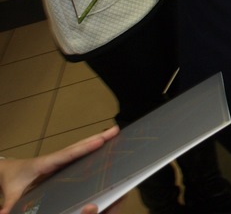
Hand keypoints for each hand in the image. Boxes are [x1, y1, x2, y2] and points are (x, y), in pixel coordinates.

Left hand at [0, 126, 118, 213]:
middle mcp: (56, 158)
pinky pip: (80, 154)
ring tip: (115, 133)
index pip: (66, 155)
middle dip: (97, 138)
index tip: (99, 140)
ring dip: (98, 140)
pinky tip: (105, 146)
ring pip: (81, 148)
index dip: (83, 148)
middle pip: (79, 147)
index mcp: (45, 164)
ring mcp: (61, 159)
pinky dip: (93, 147)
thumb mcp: (11, 194)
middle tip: (115, 131)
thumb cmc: (12, 181)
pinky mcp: (63, 163)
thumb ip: (9, 205)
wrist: (9, 172)